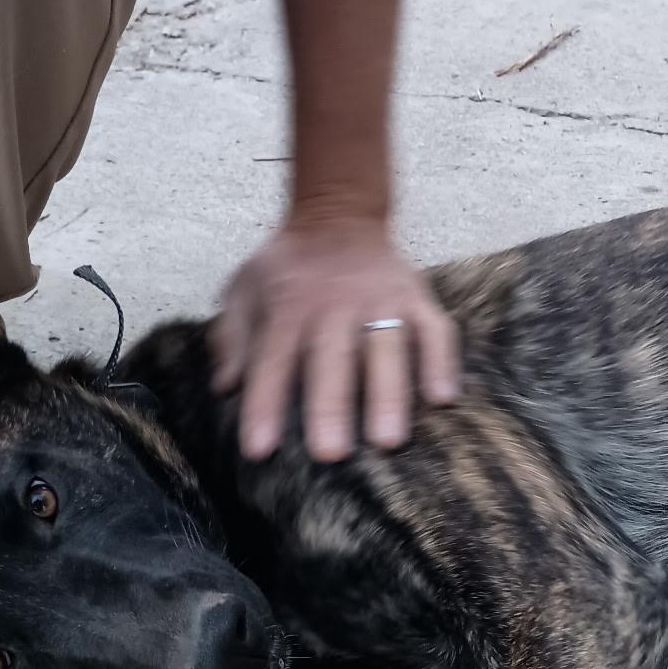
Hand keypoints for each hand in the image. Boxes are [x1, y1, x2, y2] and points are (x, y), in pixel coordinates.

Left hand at [211, 216, 459, 460]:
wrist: (336, 214)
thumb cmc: (287, 268)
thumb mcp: (244, 289)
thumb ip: (232, 338)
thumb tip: (225, 387)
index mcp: (288, 305)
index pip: (272, 360)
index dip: (265, 404)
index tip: (260, 449)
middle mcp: (335, 303)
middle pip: (332, 358)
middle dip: (331, 406)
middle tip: (330, 453)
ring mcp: (381, 300)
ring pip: (387, 347)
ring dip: (389, 394)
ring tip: (389, 441)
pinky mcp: (416, 298)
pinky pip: (434, 330)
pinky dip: (440, 363)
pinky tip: (441, 399)